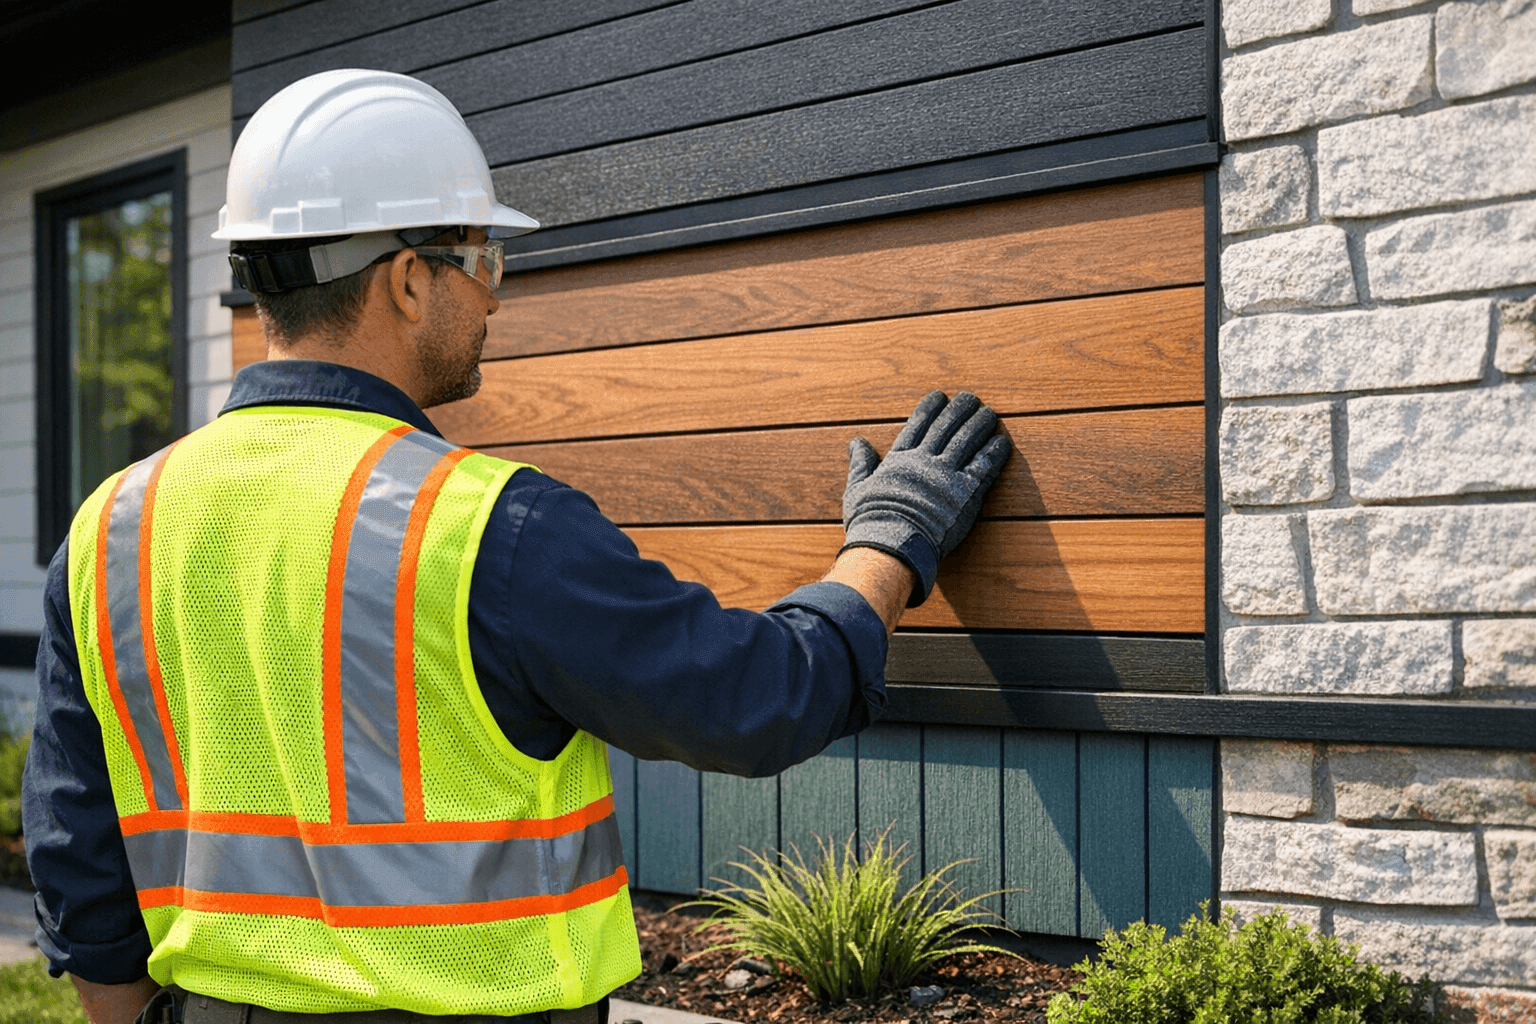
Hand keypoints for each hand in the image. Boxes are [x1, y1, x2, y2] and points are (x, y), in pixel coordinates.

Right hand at [840, 390, 1010, 605]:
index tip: (939, 396)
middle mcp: (923, 462)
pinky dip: (993, 453)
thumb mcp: (857, 490)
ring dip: (979, 425)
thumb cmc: (871, 524)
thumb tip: (856, 442)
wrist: (890, 546)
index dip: (929, 409)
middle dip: (958, 410)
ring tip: (989, 413)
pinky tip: (1002, 442)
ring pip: (966, 441)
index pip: (917, 426)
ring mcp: (945, 476)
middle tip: (970, 398)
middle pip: (945, 428)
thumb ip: (861, 464)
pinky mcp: (965, 493)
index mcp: (898, 460)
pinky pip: (984, 467)